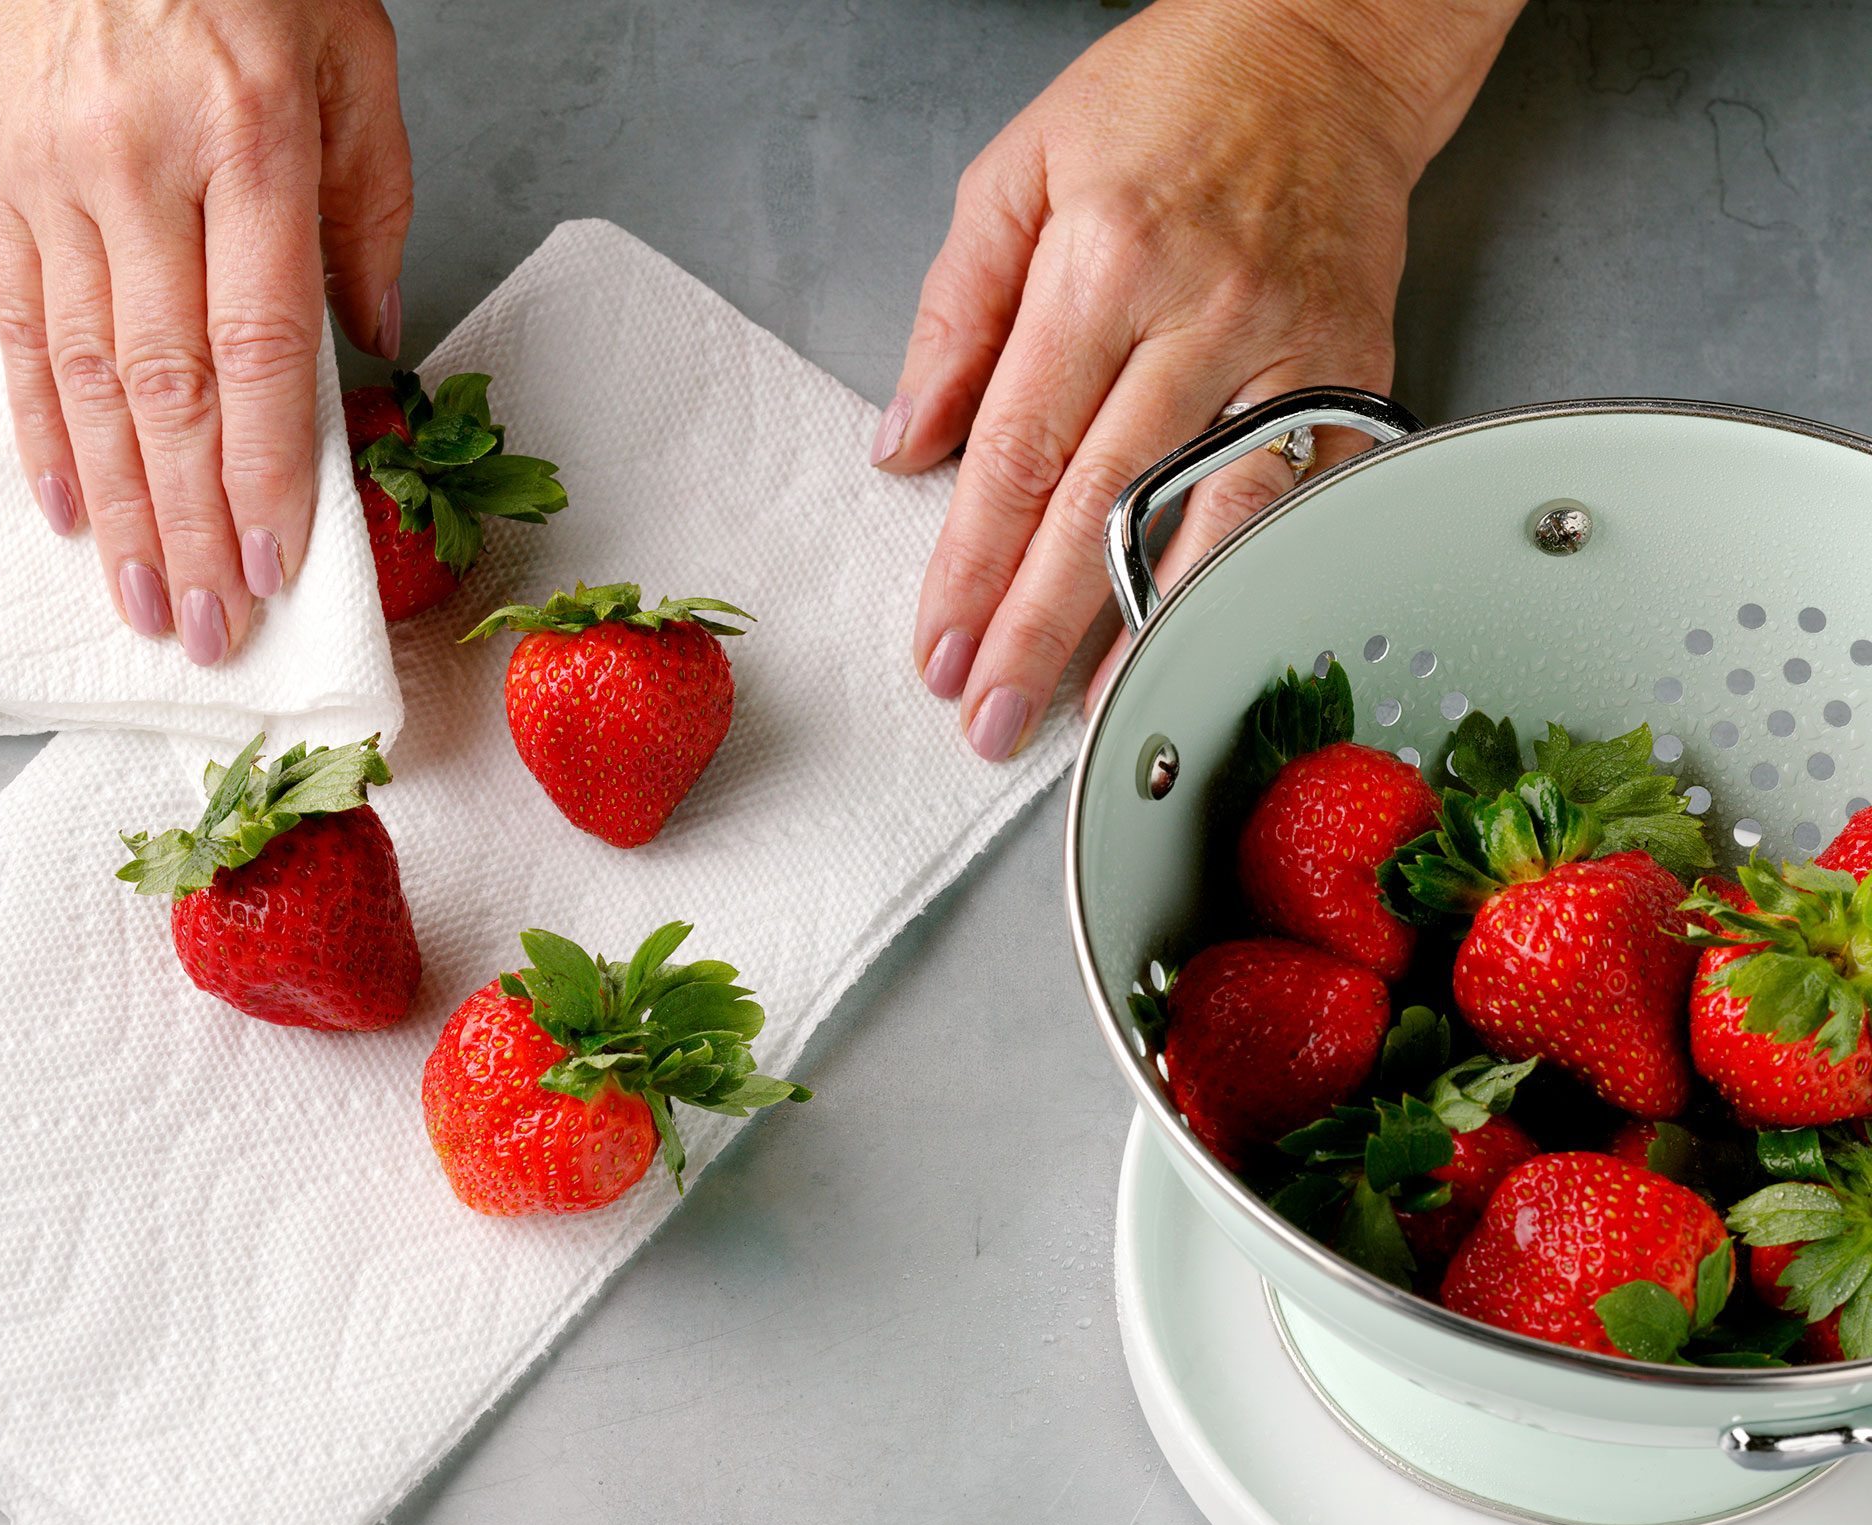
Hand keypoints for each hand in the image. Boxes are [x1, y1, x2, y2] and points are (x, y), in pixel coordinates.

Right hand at [0, 0, 410, 663]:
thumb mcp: (353, 60)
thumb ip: (370, 209)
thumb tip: (373, 352)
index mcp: (249, 144)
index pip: (260, 349)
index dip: (263, 473)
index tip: (276, 565)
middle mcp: (141, 170)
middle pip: (169, 389)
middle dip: (193, 525)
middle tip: (214, 628)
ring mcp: (54, 180)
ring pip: (87, 378)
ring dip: (119, 507)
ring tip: (147, 601)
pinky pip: (18, 331)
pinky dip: (42, 431)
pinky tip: (66, 510)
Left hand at [879, 0, 1521, 755]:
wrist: (1324, 46)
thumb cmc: (1165, 99)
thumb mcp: (1014, 173)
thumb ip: (953, 316)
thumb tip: (904, 442)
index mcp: (1104, 260)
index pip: (1022, 451)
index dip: (972, 565)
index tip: (939, 649)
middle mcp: (1204, 312)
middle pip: (1107, 507)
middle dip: (1038, 629)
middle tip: (992, 720)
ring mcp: (1292, 347)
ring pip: (1215, 521)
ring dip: (1150, 632)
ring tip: (1096, 718)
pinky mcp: (1357, 368)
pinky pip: (1301, 497)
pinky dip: (1250, 580)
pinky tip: (1208, 641)